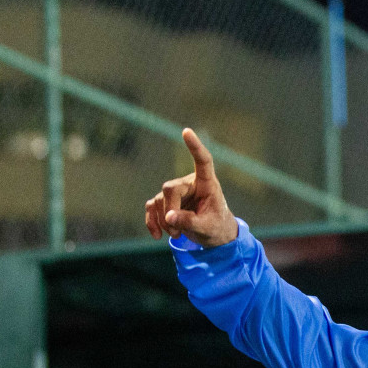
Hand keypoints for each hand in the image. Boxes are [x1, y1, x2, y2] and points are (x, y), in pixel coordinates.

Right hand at [143, 128, 238, 247]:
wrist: (213, 235)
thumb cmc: (216, 227)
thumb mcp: (208, 228)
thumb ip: (190, 222)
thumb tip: (168, 217)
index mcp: (207, 183)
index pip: (202, 161)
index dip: (195, 146)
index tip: (186, 131)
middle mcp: (190, 183)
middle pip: (170, 189)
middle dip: (170, 211)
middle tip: (177, 232)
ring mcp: (176, 191)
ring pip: (159, 201)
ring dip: (164, 221)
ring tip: (177, 235)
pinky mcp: (165, 202)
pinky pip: (151, 207)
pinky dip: (152, 222)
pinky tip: (157, 235)